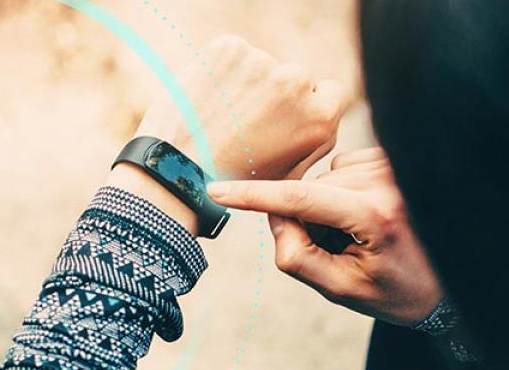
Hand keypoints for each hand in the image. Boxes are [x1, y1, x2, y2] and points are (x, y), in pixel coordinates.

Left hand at [134, 35, 347, 179]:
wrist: (177, 171)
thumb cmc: (233, 182)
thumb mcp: (288, 173)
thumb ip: (312, 139)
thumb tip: (321, 112)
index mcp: (319, 117)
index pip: (331, 92)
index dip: (307, 105)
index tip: (285, 117)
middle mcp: (296, 83)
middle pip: (295, 77)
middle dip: (276, 94)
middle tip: (245, 124)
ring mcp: (262, 62)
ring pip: (261, 66)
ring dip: (246, 83)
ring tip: (221, 117)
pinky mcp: (229, 49)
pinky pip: (233, 55)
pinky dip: (221, 72)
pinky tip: (208, 101)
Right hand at [206, 148, 443, 325]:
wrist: (446, 283)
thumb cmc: (396, 292)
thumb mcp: (341, 290)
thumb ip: (298, 257)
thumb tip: (275, 215)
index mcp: (375, 216)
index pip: (300, 199)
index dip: (253, 196)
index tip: (216, 190)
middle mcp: (386, 182)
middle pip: (309, 192)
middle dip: (309, 222)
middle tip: (342, 253)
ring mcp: (391, 165)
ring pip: (323, 180)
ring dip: (328, 209)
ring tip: (362, 238)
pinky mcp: (391, 159)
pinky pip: (340, 170)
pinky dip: (341, 194)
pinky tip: (367, 218)